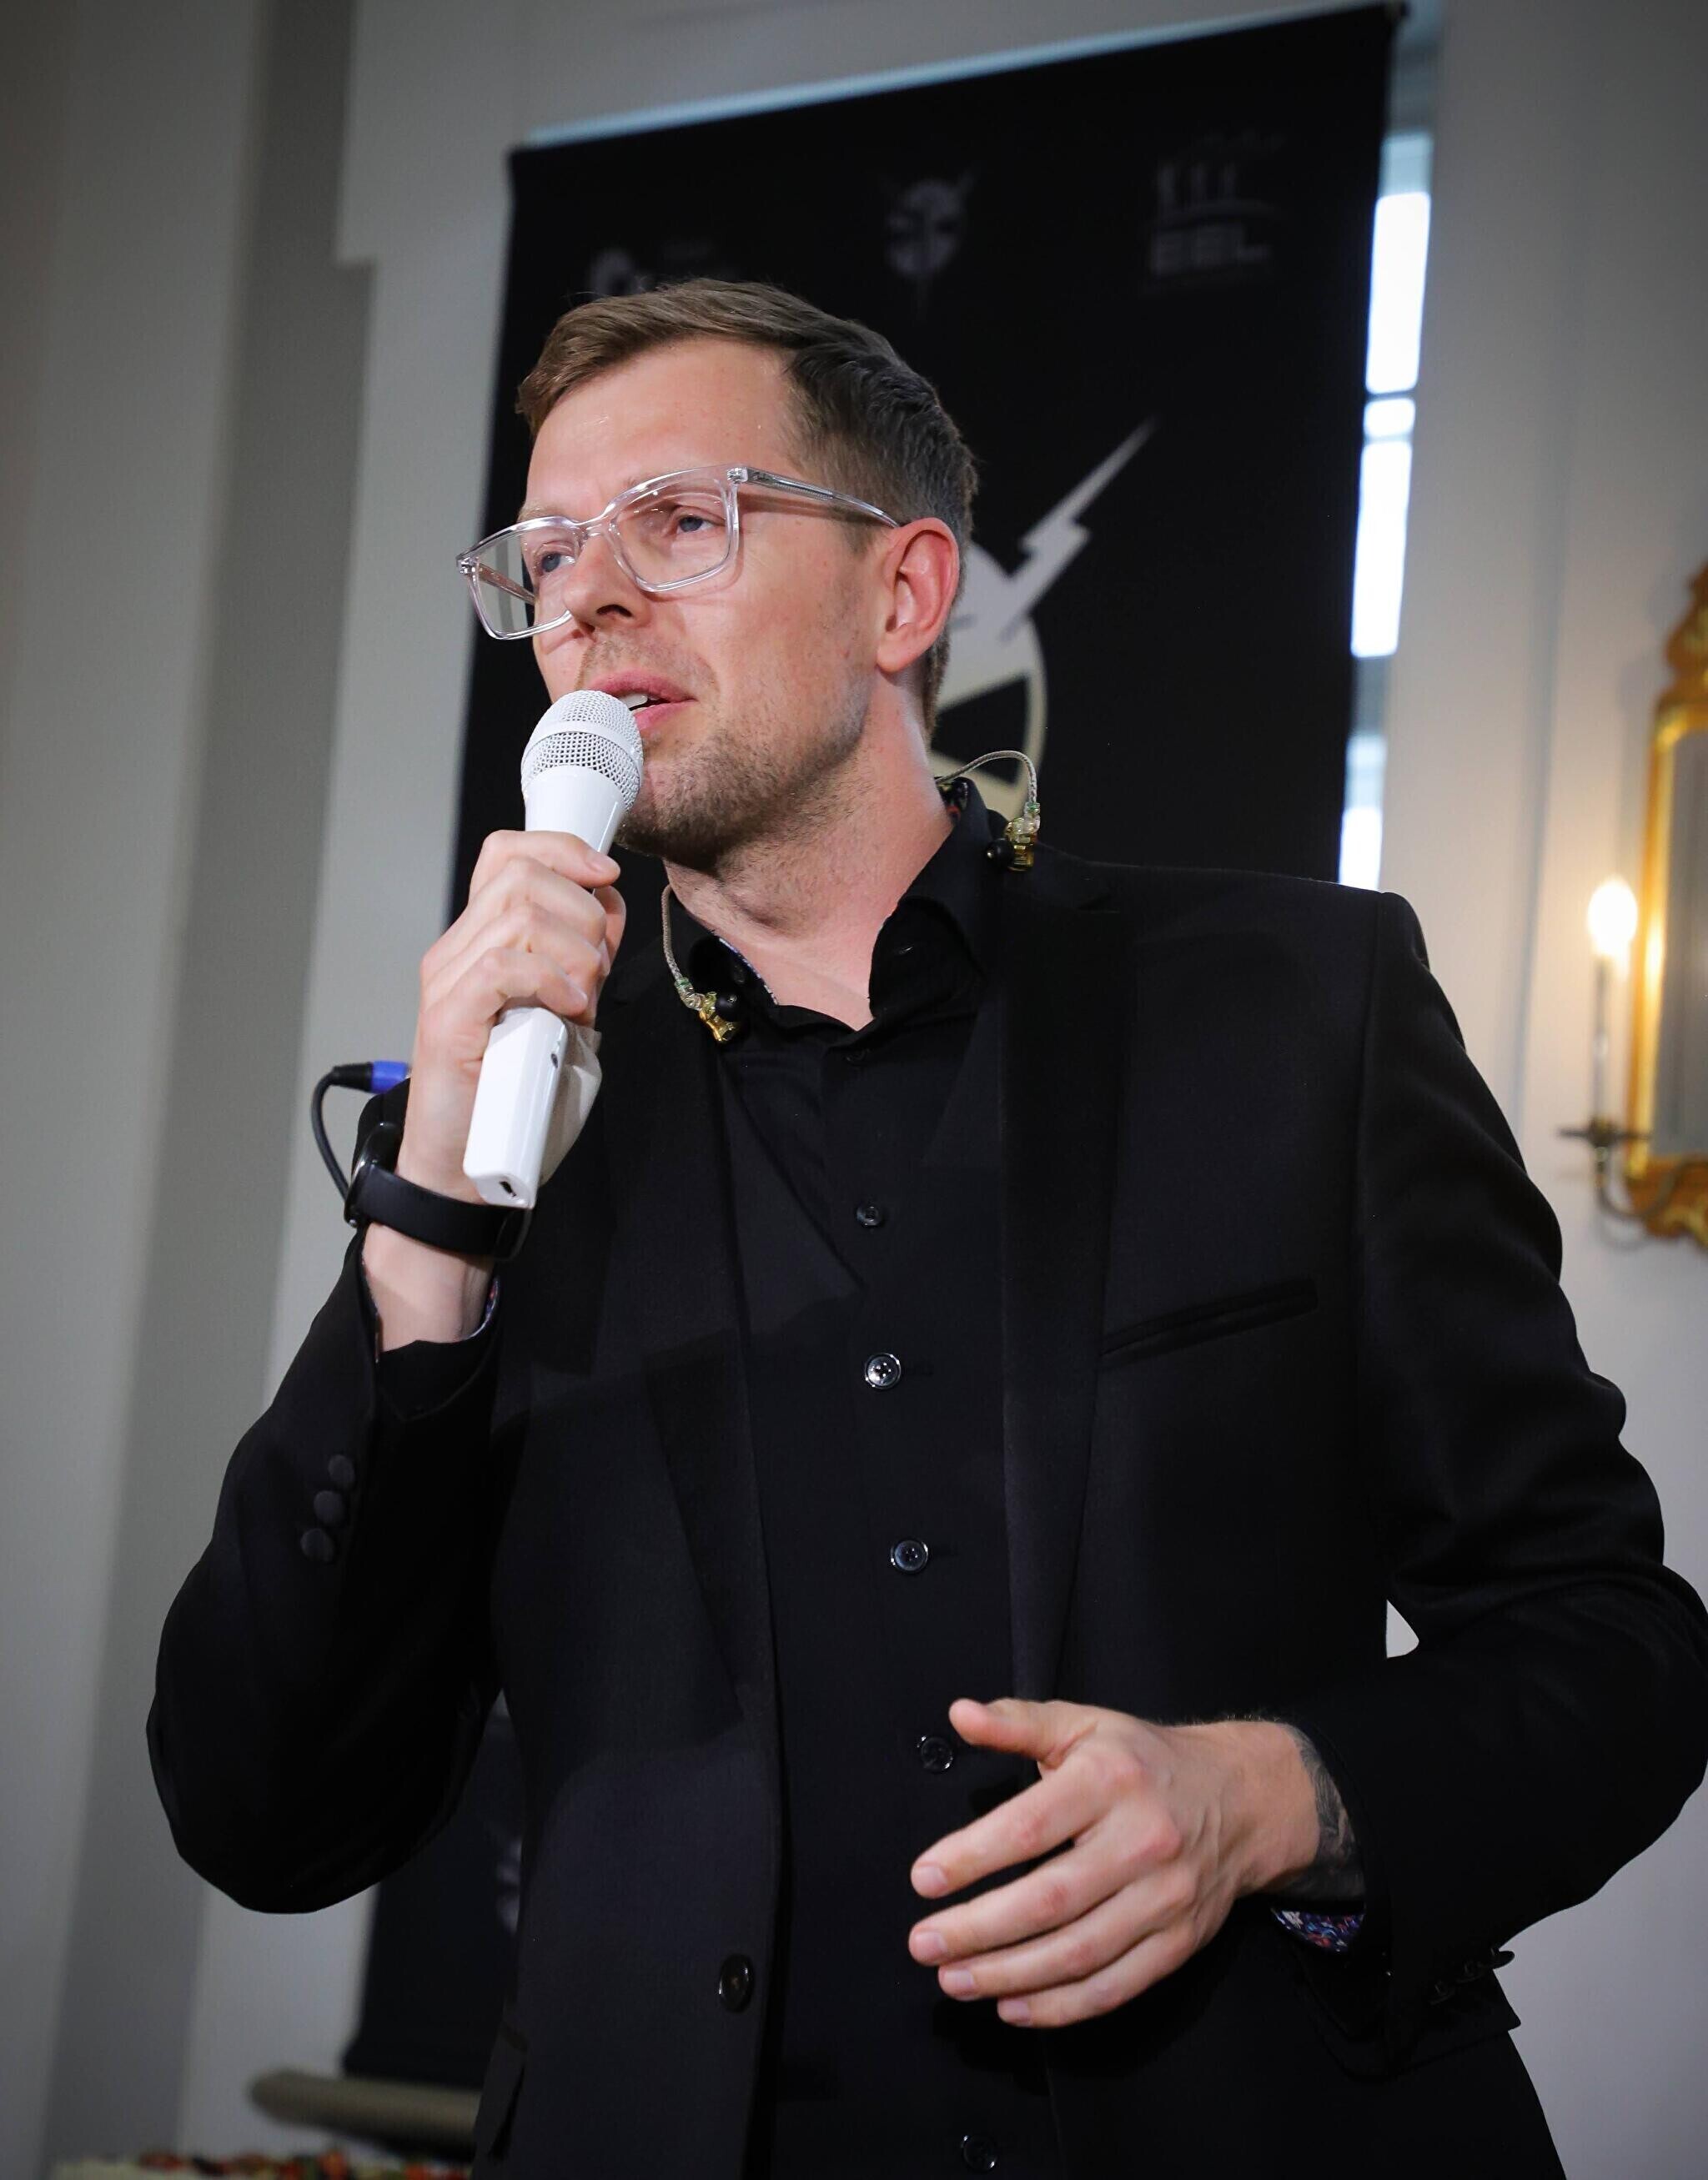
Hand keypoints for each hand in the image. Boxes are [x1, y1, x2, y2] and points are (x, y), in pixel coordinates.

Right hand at [361, 831, 623, 1347]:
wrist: (465, 1169)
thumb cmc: (513, 1099)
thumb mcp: (562, 1014)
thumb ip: (579, 962)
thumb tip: (609, 914)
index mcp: (480, 942)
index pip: (509, 854)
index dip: (564, 852)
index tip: (607, 880)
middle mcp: (456, 951)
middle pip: (524, 876)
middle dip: (585, 914)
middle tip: (598, 971)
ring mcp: (448, 982)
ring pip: (521, 914)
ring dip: (576, 953)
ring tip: (582, 1001)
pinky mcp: (449, 1018)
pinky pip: (505, 966)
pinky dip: (552, 980)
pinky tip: (568, 1012)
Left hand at [907, 1698, 1318, 2028]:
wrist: (1240, 1799)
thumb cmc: (1142, 1761)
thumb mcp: (1083, 1725)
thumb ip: (1018, 1722)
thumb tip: (960, 1713)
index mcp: (1109, 1781)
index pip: (1030, 1826)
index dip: (973, 1856)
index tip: (924, 1878)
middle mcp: (1142, 1841)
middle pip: (1051, 1899)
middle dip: (979, 1928)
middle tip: (924, 1943)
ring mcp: (1165, 1899)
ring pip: (1079, 1952)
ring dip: (1009, 1975)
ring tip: (955, 1979)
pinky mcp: (1179, 1943)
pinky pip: (1115, 1987)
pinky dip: (1061, 2007)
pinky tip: (1013, 2006)